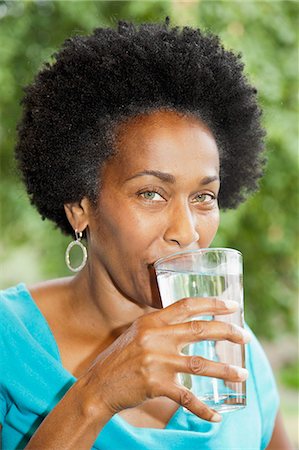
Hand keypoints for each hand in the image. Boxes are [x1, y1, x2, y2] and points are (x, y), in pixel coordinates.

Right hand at [85, 297, 249, 421]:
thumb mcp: (137, 332)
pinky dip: (203, 408)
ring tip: (243, 375)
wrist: (98, 385)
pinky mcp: (155, 385)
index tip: (232, 306)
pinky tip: (216, 416)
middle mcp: (155, 337)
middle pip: (199, 330)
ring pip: (199, 364)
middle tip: (245, 337)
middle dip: (226, 332)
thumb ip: (160, 326)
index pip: (186, 305)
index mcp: (152, 321)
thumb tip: (188, 322)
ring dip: (225, 370)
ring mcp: (156, 361)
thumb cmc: (120, 358)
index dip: (212, 304)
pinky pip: (187, 397)